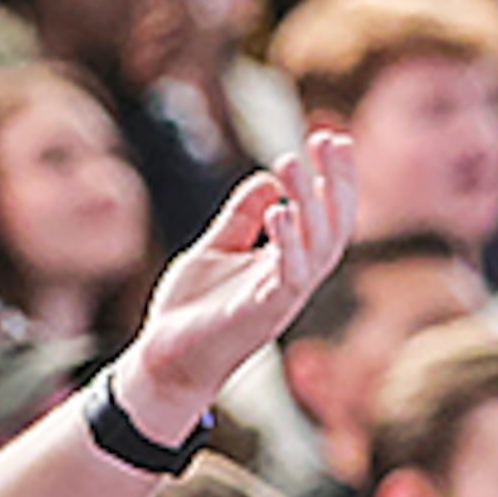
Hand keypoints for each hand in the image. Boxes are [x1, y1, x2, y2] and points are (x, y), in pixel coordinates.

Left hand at [115, 129, 356, 433]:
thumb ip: (241, 217)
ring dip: (309, 202)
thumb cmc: (192, 309)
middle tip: (326, 137)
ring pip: (317, 247)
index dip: (333, 178)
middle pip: (334, 225)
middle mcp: (295, 279)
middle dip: (335, 181)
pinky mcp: (262, 315)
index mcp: (289, 263)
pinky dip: (288, 244)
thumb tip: (268, 180)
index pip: (325, 214)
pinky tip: (279, 211)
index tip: (329, 136)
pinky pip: (288, 277)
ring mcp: (282, 298)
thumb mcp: (215, 250)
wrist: (163, 360)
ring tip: (292, 161)